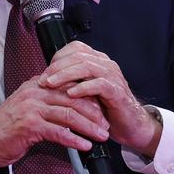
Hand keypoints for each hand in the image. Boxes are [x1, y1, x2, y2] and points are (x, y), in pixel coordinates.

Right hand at [0, 76, 109, 173]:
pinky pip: (58, 132)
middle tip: (107, 123)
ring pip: (68, 114)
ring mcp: (32, 108)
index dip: (88, 97)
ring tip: (102, 136)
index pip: (68, 86)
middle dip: (93, 112)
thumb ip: (45, 103)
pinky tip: (85, 146)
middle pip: (72, 99)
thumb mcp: (27, 108)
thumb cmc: (6, 129)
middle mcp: (35, 93)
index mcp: (36, 86)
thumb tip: (69, 107)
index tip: (102, 108)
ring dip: (89, 126)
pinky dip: (74, 140)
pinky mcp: (30, 126)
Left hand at [38, 41, 161, 156]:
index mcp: (98, 60)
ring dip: (65, 75)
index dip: (58, 58)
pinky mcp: (117, 91)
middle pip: (77, 55)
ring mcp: (113, 76)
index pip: (75, 48)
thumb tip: (46, 79)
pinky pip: (99, 84)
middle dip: (56, 67)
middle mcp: (106, 64)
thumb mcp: (85, 91)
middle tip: (43, 80)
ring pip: (86, 66)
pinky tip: (70, 93)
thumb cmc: (105, 108)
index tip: (45, 72)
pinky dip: (82, 88)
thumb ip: (71, 81)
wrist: (130, 125)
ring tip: (51, 84)